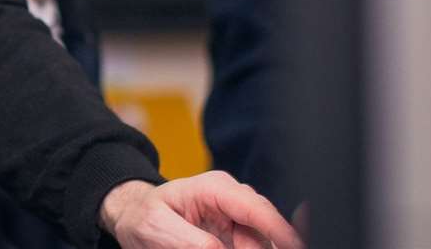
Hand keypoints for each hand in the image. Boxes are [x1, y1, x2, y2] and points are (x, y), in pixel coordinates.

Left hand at [100, 173, 303, 248]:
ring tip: (210, 244)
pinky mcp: (236, 236)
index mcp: (214, 188)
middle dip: (267, 246)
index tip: (296, 246)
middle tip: (230, 248)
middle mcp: (232, 199)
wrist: (133, 219)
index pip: (256, 208)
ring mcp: (236, 218)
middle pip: (265, 229)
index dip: (281, 230)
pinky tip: (222, 247)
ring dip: (252, 248)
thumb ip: (191, 241)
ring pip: (261, 242)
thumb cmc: (142, 218)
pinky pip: (252, 246)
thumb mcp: (158, 229)